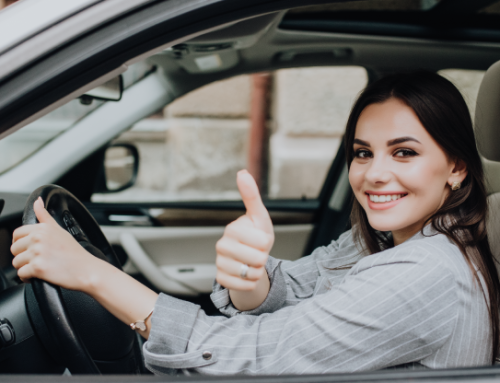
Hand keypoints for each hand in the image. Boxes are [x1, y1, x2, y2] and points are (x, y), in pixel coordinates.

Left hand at [11, 197, 99, 290]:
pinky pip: (21, 274)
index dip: (21, 243)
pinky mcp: (37, 267)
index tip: (29, 249)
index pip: (17, 234)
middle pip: (14, 249)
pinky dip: (28, 278)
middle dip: (23, 256)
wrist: (86, 270)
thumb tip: (37, 202)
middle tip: (38, 259)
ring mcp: (37, 253)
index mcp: (42, 228)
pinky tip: (38, 275)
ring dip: (25, 268)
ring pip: (16, 262)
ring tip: (40, 268)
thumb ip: (44, 216)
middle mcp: (38, 238)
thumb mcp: (60, 230)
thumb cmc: (75, 252)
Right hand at [215, 170, 273, 290]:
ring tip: (252, 263)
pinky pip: (244, 286)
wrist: (250, 259)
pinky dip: (251, 284)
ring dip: (258, 271)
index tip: (260, 238)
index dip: (266, 242)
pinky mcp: (220, 279)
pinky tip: (246, 274)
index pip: (261, 241)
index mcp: (232, 229)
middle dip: (264, 258)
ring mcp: (219, 263)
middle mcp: (221, 245)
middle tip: (257, 252)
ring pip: (251, 274)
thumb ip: (252, 195)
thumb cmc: (256, 235)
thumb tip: (242, 172)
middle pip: (258, 259)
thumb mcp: (259, 216)